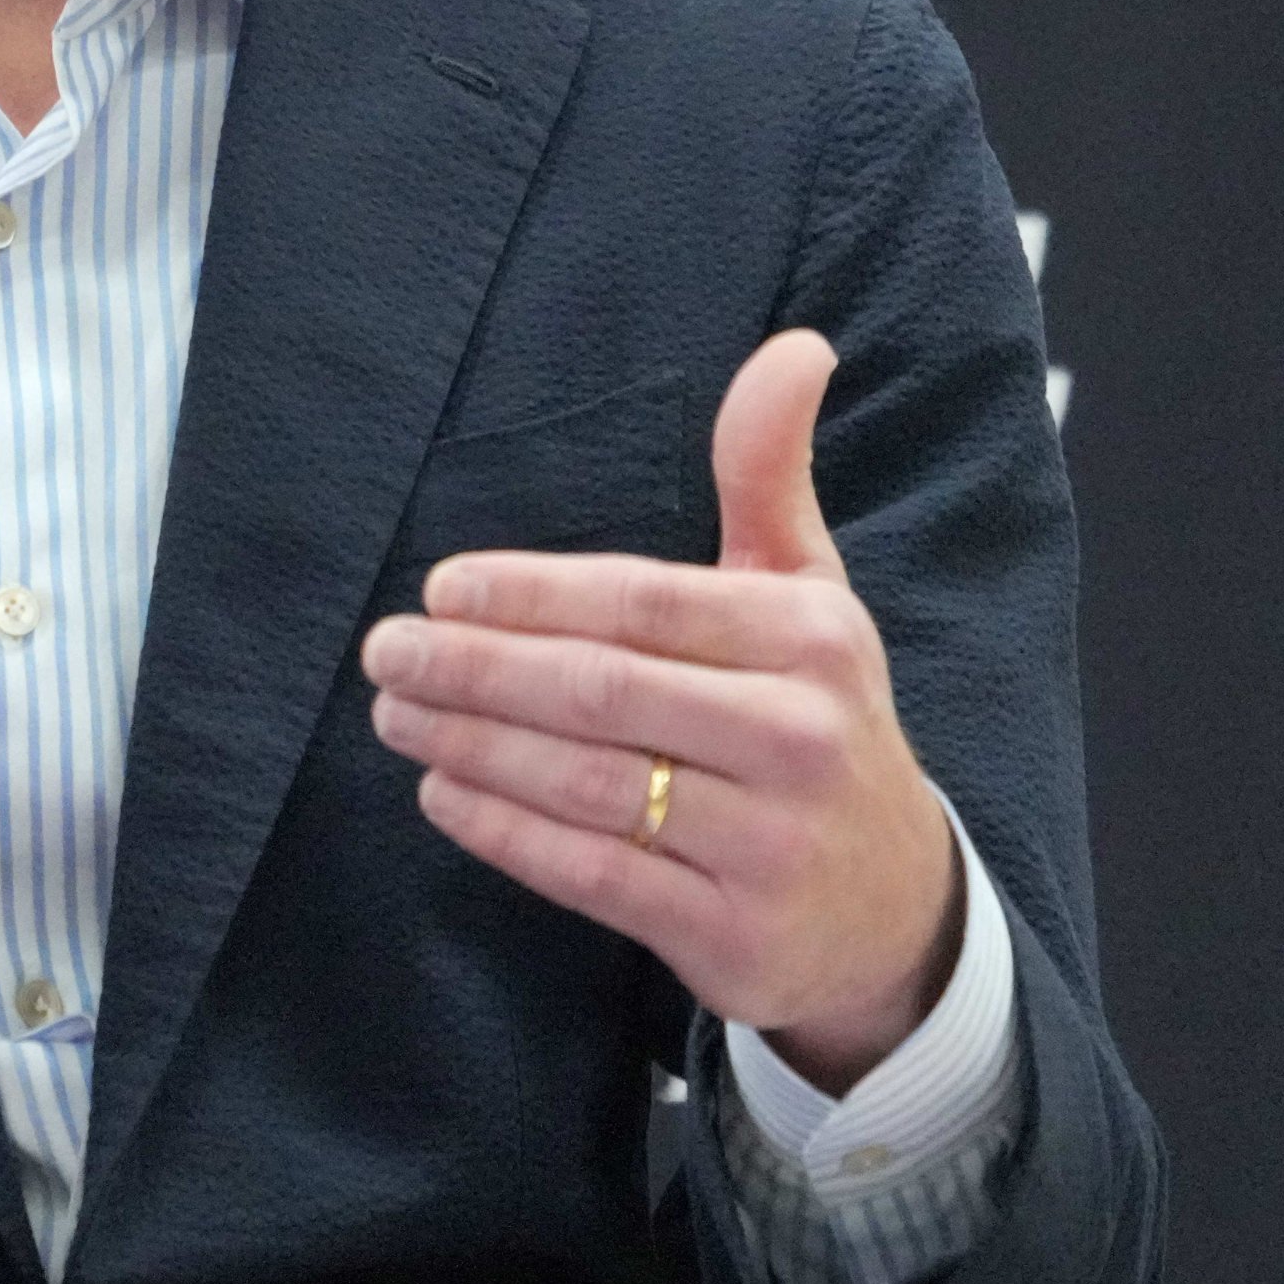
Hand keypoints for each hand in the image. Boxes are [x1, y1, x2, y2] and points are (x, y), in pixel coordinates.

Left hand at [359, 329, 961, 1093]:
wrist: (898, 911)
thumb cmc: (819, 721)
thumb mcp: (812, 595)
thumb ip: (769, 474)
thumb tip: (794, 346)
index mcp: (813, 637)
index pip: (644, 602)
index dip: (531, 595)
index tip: (441, 587)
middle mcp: (799, 737)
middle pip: (602, 692)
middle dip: (477, 668)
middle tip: (386, 651)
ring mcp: (769, 844)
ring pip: (587, 784)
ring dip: (472, 744)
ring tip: (396, 712)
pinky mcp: (735, 937)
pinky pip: (594, 875)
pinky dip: (505, 832)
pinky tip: (443, 793)